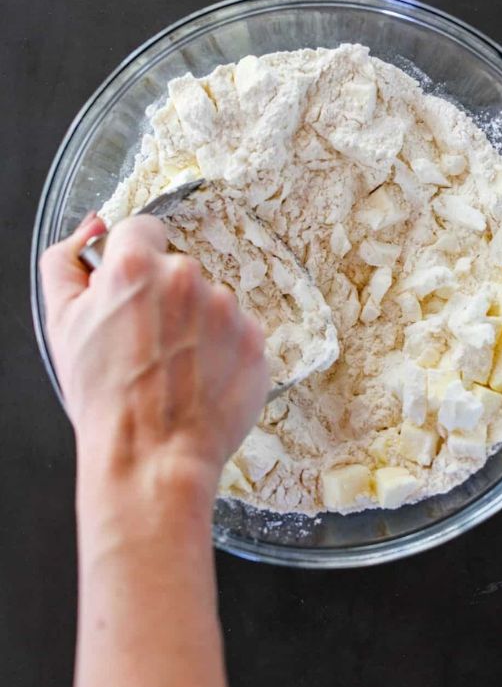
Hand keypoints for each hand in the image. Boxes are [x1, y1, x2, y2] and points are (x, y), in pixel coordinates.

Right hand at [40, 211, 267, 498]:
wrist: (151, 460)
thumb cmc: (103, 400)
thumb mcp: (61, 325)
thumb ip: (66, 262)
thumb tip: (92, 226)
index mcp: (136, 268)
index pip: (141, 231)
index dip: (131, 263)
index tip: (129, 293)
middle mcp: (186, 278)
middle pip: (175, 271)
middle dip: (161, 301)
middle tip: (143, 348)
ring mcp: (226, 308)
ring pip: (207, 304)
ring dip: (193, 328)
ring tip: (170, 372)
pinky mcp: (255, 339)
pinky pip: (235, 334)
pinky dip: (220, 354)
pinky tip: (198, 382)